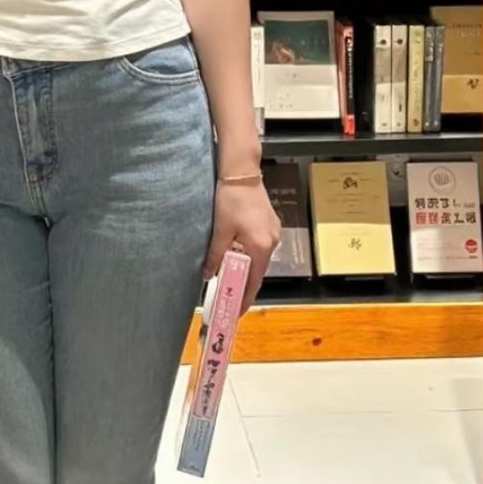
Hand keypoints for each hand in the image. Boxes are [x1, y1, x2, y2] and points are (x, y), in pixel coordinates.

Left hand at [204, 174, 281, 311]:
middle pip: (258, 271)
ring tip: (230, 277)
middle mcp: (272, 242)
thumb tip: (208, 274)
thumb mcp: (220, 229)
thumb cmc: (230, 199)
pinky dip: (249, 255)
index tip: (236, 311)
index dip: (245, 297)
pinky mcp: (271, 224)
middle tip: (229, 296)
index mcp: (260, 247)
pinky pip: (260, 247)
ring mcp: (273, 232)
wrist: (242, 172)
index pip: (254, 281)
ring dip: (246, 268)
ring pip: (259, 259)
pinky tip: (237, 255)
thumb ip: (215, 254)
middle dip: (244, 284)